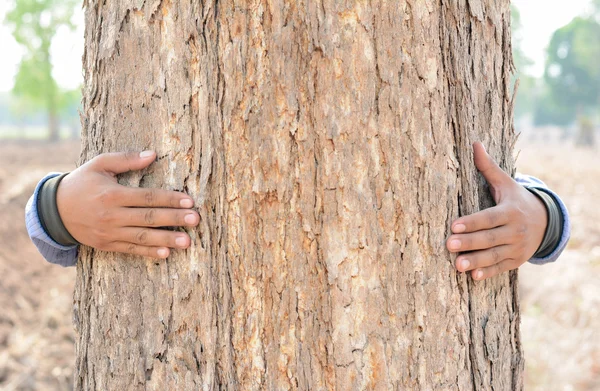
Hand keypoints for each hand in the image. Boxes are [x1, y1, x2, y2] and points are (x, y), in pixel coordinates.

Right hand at [56, 151, 199, 258]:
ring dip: (166, 240)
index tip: (189, 200)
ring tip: (187, 242)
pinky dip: (148, 252)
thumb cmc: (82, 183)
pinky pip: (131, 250)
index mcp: (112, 194)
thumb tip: (153, 154)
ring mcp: (110, 233)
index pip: (147, 197)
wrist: (54, 210)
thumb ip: (126, 159)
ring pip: (142, 237)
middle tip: (196, 220)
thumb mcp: (99, 164)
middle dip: (174, 219)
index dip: (169, 199)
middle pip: (148, 218)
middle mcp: (112, 215)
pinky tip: (166, 254)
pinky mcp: (108, 245)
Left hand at [446, 142, 547, 279]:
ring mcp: (516, 248)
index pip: (489, 218)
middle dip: (469, 242)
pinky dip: (488, 272)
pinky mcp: (515, 261)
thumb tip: (474, 144)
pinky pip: (501, 268)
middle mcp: (515, 231)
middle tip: (448, 245)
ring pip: (494, 256)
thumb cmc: (516, 200)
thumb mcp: (506, 183)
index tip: (453, 226)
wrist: (545, 222)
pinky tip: (473, 276)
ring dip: (476, 261)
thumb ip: (488, 167)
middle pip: (489, 238)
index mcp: (510, 211)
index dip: (472, 222)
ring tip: (457, 265)